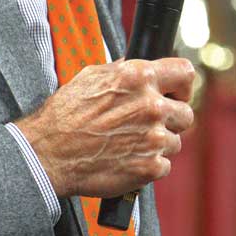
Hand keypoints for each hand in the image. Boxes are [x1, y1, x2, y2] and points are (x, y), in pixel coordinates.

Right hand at [14, 57, 195, 198]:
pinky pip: (163, 165)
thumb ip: (123, 71)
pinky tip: (126, 159)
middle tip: (148, 124)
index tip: (175, 93)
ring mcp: (153, 138)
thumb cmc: (65, 114)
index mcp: (139, 77)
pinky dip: (148, 165)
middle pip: (186, 113)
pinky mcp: (150, 167)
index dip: (181, 85)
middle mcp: (151, 106)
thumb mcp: (91, 76)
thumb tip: (140, 68)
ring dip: (157, 144)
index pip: (185, 73)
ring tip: (128, 143)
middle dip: (171, 119)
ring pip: (174, 142)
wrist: (49, 153)